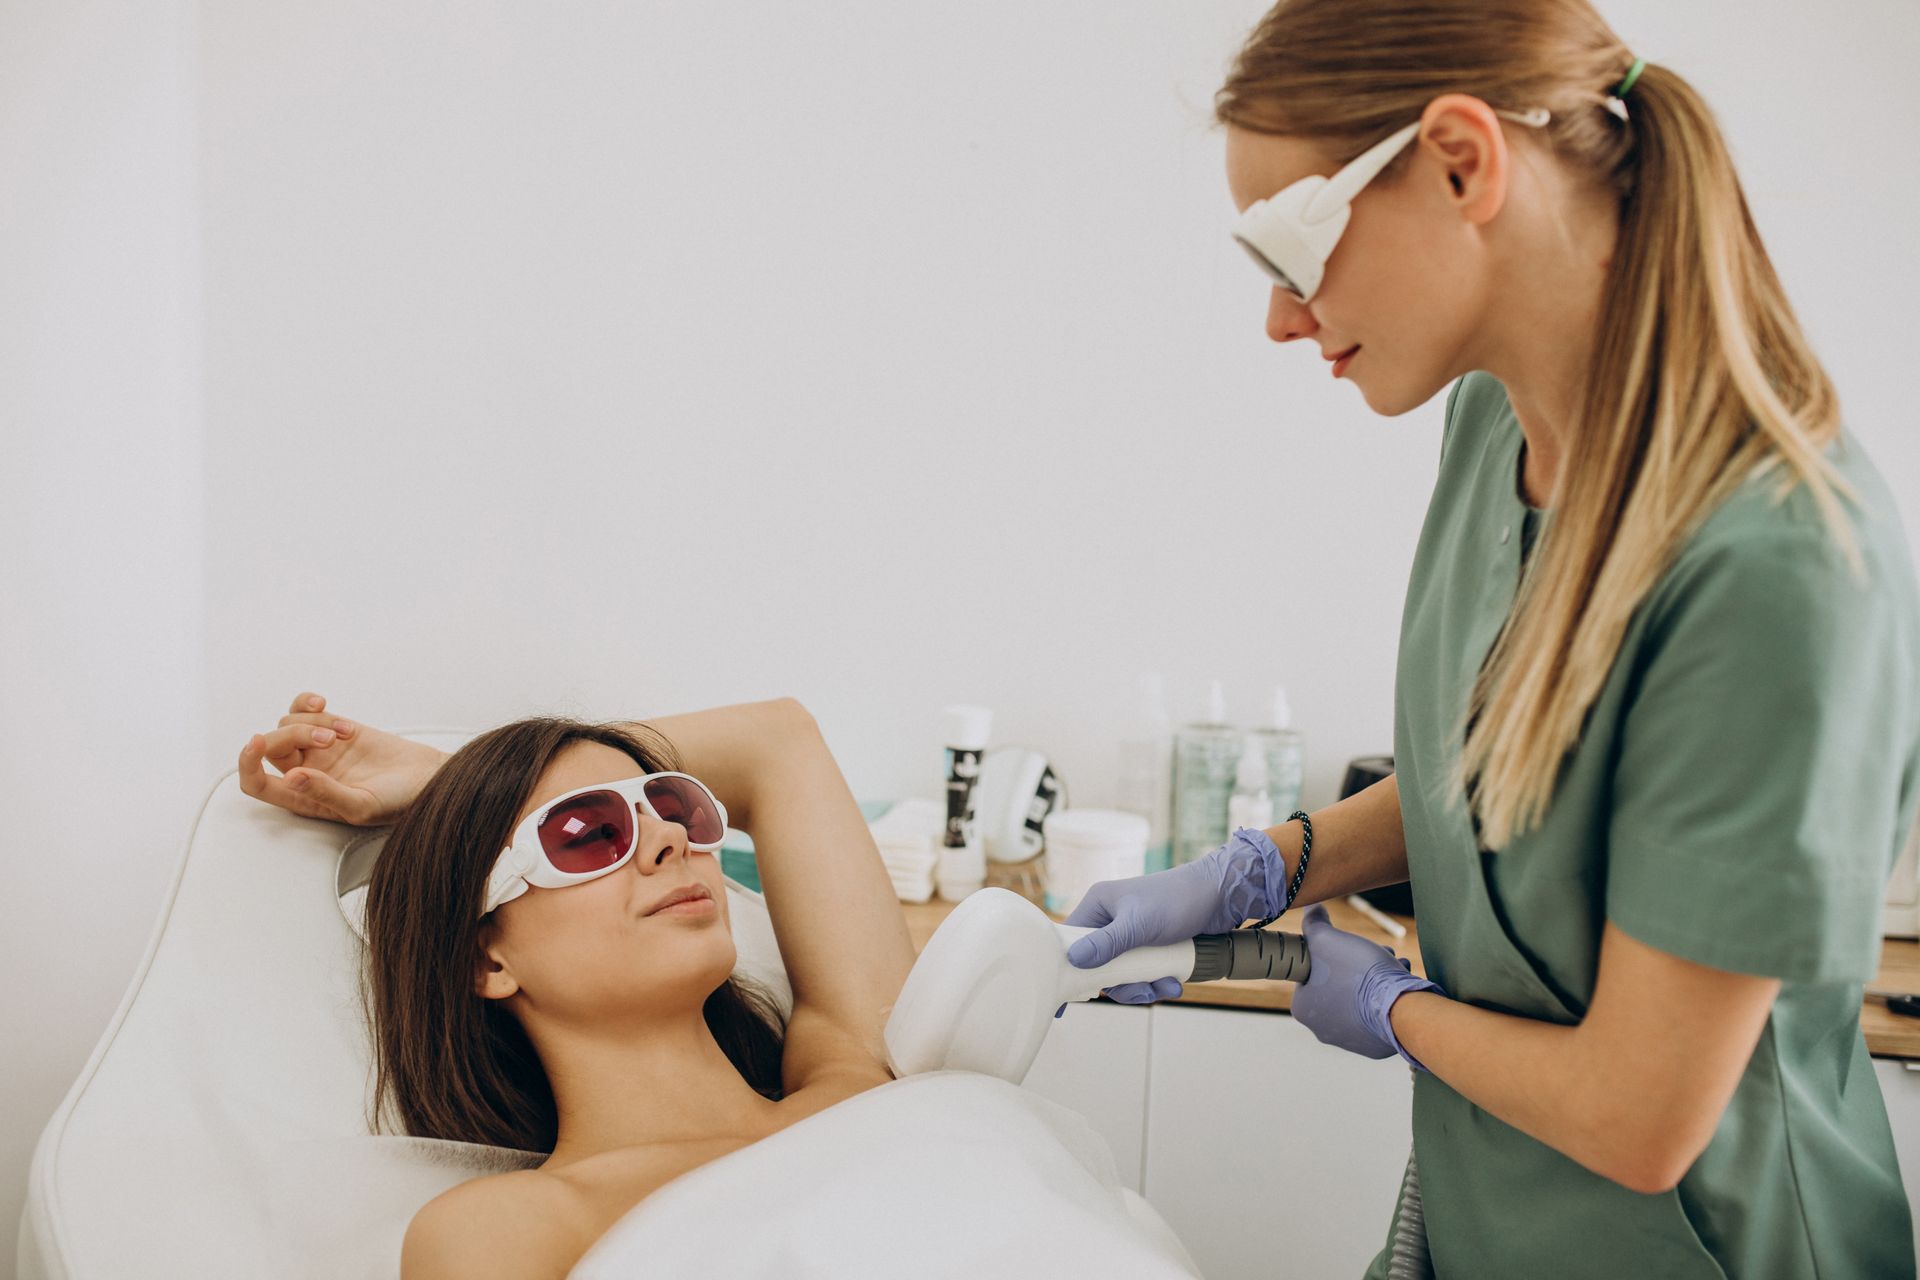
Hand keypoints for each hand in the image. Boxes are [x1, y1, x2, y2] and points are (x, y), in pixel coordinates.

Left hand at [237, 691, 446, 826]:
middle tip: (328, 738)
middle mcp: (305, 772)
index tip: (257, 742)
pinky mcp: (335, 728)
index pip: (257, 783)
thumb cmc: (399, 802)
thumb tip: (291, 777)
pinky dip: (316, 707)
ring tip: (342, 732)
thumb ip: (325, 793)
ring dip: (310, 721)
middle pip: (272, 746)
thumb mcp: (362, 806)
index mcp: (304, 799)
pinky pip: (307, 709)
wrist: (428, 777)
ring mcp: (319, 749)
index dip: (248, 763)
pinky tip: (342, 721)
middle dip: (292, 735)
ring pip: (288, 723)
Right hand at [1062, 827, 1287, 1003]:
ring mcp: (1130, 936)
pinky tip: (1174, 982)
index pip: (1068, 940)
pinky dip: (1156, 982)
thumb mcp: (1140, 924)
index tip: (1067, 999)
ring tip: (1167, 986)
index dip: (1068, 969)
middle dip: (1121, 984)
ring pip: (1122, 975)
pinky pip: (1142, 973)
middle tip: (1142, 991)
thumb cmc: (1177, 899)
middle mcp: (1110, 921)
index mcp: (1098, 907)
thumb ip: (1107, 943)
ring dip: (1144, 986)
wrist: (1221, 895)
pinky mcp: (1150, 947)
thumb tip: (1074, 961)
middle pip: (1097, 966)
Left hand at [1290, 903, 1444, 1067]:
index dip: (1332, 953)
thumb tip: (1311, 910)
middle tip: (1377, 952)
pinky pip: (1378, 1017)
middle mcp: (1322, 1030)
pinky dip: (1388, 999)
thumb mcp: (1326, 938)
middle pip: (1340, 986)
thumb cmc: (1357, 972)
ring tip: (1394, 965)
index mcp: (1303, 1008)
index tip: (1350, 945)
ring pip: (1361, 1000)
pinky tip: (1401, 985)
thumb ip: (1314, 924)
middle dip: (1359, 965)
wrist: (1399, 1007)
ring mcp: (1350, 1041)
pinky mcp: (1376, 1047)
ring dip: (1377, 980)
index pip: (1313, 974)